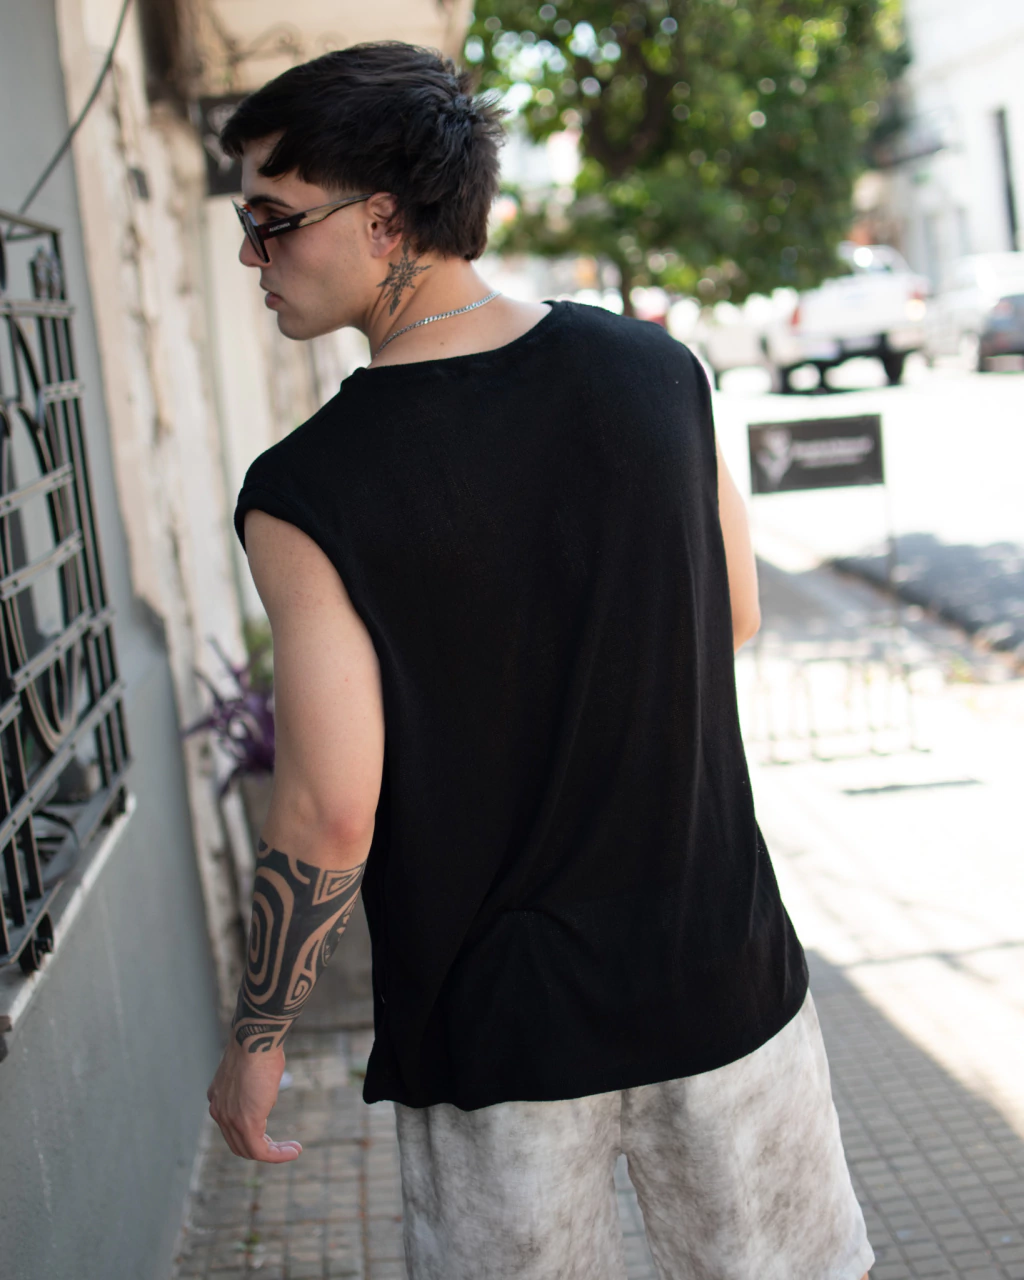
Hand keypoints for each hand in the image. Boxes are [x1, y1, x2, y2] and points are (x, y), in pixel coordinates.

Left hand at [207, 1039, 301, 1161]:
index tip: (272, 1134)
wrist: (255, 1039)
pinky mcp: (246, 1123)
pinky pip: (260, 1151)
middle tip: (285, 1146)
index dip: (253, 1133)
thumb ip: (253, 1084)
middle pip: (238, 1142)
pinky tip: (293, 1151)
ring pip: (249, 1150)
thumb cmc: (258, 1045)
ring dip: (273, 1153)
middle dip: (263, 1147)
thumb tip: (264, 1090)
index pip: (232, 1126)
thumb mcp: (252, 1068)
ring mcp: (230, 1119)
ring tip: (293, 1150)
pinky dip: (277, 1155)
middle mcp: (219, 1111)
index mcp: (219, 1097)